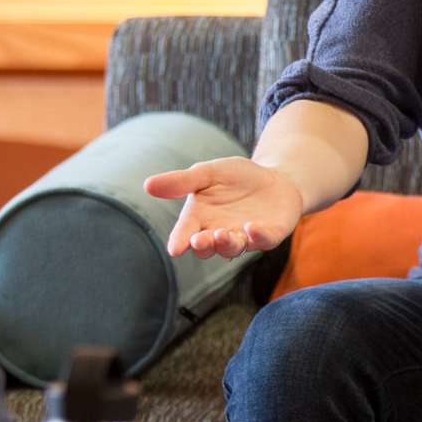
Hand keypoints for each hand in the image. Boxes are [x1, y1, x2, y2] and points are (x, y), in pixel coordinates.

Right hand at [145, 159, 304, 259]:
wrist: (274, 178)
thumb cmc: (236, 177)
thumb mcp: (208, 173)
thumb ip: (182, 181)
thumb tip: (147, 185)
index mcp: (200, 219)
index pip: (185, 233)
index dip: (180, 241)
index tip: (175, 249)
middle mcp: (220, 232)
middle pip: (208, 247)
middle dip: (204, 244)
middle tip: (200, 239)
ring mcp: (245, 236)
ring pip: (233, 248)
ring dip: (227, 243)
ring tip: (223, 234)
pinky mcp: (270, 234)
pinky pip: (264, 241)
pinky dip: (257, 236)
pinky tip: (252, 227)